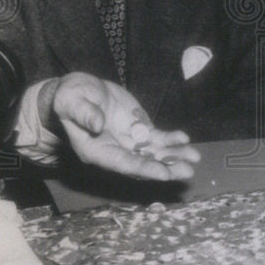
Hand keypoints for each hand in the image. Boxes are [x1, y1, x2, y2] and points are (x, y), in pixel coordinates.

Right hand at [43, 73, 199, 180]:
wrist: (78, 91)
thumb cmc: (70, 97)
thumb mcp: (72, 101)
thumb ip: (83, 113)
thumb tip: (97, 123)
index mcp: (96, 150)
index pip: (123, 164)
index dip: (143, 168)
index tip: (163, 173)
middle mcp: (114, 151)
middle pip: (142, 164)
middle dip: (166, 168)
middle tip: (187, 171)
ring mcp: (128, 142)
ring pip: (153, 154)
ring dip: (174, 157)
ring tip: (194, 158)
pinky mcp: (137, 130)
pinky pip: (156, 139)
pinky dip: (170, 140)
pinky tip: (184, 139)